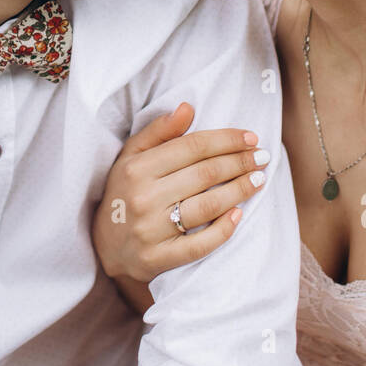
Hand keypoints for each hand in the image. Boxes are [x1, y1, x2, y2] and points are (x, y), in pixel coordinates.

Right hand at [91, 102, 270, 284]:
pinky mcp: (159, 258)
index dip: (226, 140)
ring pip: (207, 206)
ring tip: (259, 179)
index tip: (251, 137)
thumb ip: (159, 131)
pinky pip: (200, 244)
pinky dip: (223, 229)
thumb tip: (188, 108)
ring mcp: (151, 230)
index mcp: (138, 167)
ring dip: (240, 190)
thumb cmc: (124, 191)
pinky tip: (239, 214)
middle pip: (205, 174)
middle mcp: (144, 197)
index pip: (192, 147)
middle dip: (240, 162)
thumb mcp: (132, 156)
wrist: (104, 245)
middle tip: (262, 157)